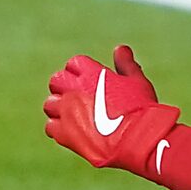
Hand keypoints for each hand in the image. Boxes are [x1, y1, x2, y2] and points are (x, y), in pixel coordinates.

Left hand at [44, 45, 179, 174]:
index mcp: (91, 73)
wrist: (136, 140)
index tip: (86, 82)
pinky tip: (72, 133)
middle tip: (76, 100)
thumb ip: (126, 65)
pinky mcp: (64, 132)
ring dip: (59, 109)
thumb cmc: (140, 110)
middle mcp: (74, 88)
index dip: (79, 73)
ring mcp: (67, 110)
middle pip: (56, 81)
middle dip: (63, 88)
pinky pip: (50, 127)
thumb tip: (121, 49)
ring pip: (50, 104)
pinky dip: (58, 129)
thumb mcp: (137, 82)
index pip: (74, 64)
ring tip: (73, 118)